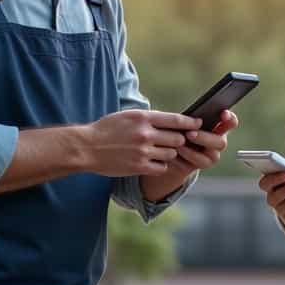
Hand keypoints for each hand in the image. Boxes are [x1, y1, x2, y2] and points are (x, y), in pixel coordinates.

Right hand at [82, 109, 199, 177]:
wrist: (86, 147)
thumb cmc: (106, 129)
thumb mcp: (127, 116)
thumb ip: (148, 118)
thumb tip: (169, 120)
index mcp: (143, 118)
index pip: (175, 119)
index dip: (190, 123)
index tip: (198, 124)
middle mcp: (145, 133)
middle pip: (178, 138)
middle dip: (178, 141)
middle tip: (176, 142)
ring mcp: (143, 151)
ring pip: (171, 154)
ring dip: (169, 154)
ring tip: (160, 152)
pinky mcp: (139, 166)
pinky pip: (162, 168)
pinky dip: (160, 166)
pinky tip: (153, 163)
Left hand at [168, 110, 238, 175]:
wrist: (170, 151)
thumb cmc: (179, 130)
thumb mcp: (185, 122)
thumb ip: (192, 119)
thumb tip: (190, 117)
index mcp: (218, 127)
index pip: (231, 122)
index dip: (230, 118)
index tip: (223, 114)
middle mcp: (218, 142)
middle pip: (221, 142)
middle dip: (205, 138)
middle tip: (190, 134)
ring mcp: (212, 156)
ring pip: (210, 157)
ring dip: (193, 151)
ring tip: (179, 145)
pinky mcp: (201, 166)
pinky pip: (196, 164)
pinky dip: (185, 157)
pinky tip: (176, 153)